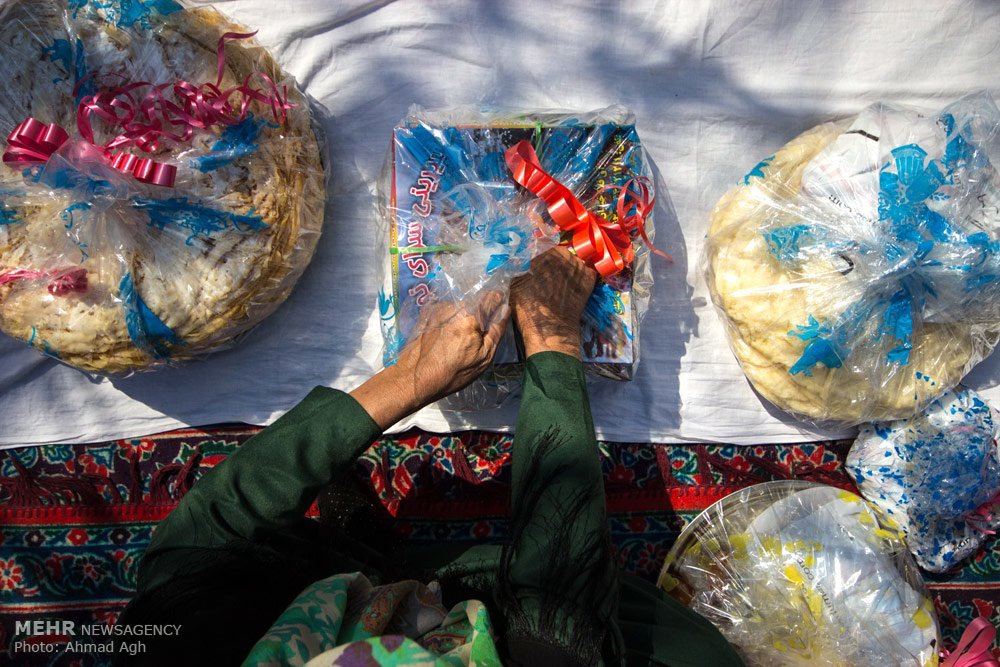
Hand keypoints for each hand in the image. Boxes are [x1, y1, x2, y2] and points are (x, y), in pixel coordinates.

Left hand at [351, 291, 509, 428]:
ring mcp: (438, 309)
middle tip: (475, 338)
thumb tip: (505, 310)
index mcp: (470, 316)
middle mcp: (453, 307)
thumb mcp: (483, 357)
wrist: (415, 378)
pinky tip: (445, 340)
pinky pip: (446, 313)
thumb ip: (496, 331)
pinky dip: (449, 322)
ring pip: (459, 308)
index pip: (490, 297)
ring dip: (462, 319)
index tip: (497, 312)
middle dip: (478, 316)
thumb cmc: (452, 372)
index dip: (496, 303)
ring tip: (457, 342)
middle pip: (474, 303)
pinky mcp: (427, 315)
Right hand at [509, 246, 596, 358]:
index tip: (533, 261)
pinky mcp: (589, 276)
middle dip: (551, 260)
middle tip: (544, 275)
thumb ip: (515, 264)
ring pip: (570, 260)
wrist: (550, 328)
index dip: (536, 251)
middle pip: (556, 251)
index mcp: (542, 250)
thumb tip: (512, 254)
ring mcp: (578, 264)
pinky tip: (569, 288)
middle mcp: (562, 252)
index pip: (540, 242)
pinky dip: (577, 276)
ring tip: (557, 283)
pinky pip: (583, 271)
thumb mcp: (512, 281)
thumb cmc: (527, 306)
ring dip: (564, 267)